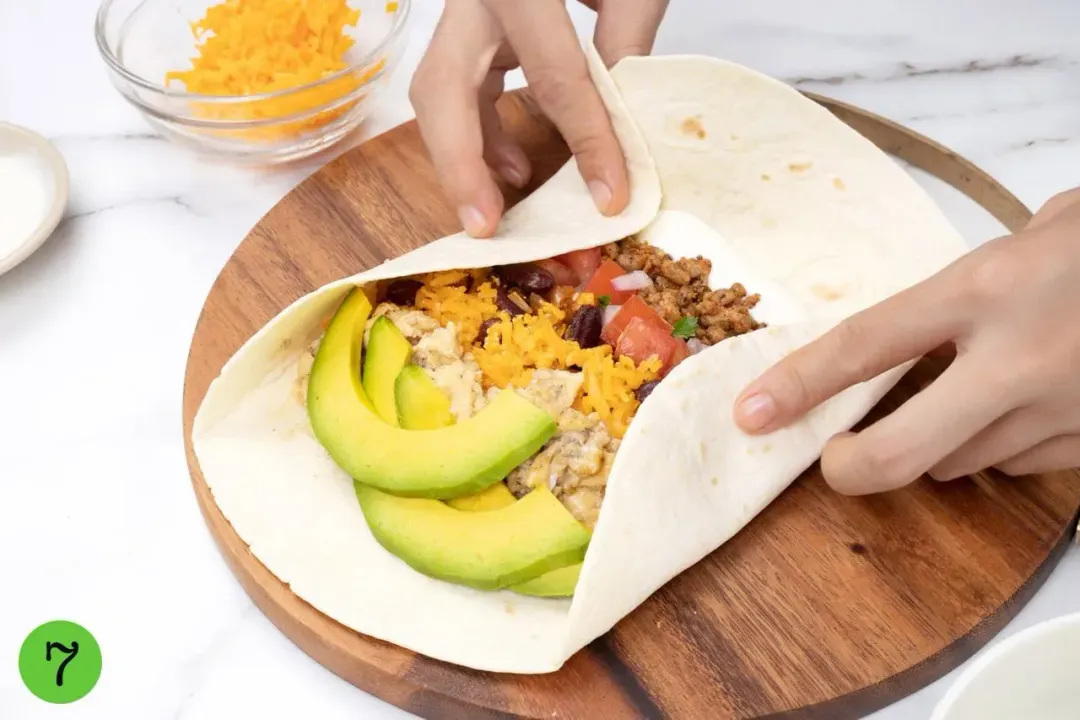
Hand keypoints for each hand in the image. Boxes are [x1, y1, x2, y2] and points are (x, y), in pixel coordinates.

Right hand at [410, 0, 668, 237]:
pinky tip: (516, 164)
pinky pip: (461, 85)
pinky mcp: (470, 21)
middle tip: (484, 227)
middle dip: (459, 165)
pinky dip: (484, 130)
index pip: (556, 75)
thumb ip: (625, 37)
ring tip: (511, 197)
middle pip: (442, 89)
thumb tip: (623, 120)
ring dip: (466, 155)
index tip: (610, 196)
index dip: (587, 140)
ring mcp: (463, 6)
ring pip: (438, 92)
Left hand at [733, 188, 1079, 494]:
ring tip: (968, 390)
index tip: (752, 413)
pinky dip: (1001, 444)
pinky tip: (1024, 403)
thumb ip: (969, 281)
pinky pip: (1018, 463)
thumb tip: (913, 328)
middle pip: (904, 447)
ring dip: (940, 443)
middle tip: (835, 460)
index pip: (867, 344)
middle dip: (853, 467)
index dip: (799, 385)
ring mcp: (1064, 407)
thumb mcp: (1036, 233)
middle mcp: (1020, 357)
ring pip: (961, 461)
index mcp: (988, 287)